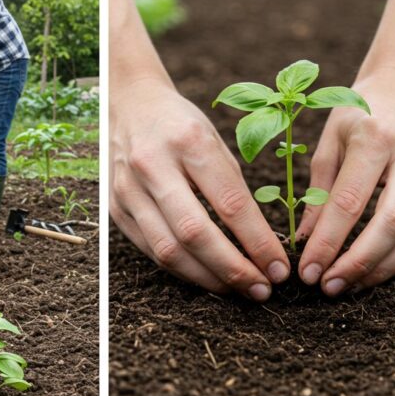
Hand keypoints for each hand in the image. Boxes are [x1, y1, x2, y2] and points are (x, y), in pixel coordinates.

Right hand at [109, 80, 289, 300]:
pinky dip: (183, 270)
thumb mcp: (217, 143)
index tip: (279, 269)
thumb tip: (262, 244)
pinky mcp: (115, 208)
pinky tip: (207, 277)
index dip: (258, 243)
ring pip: (169, 250)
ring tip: (238, 290)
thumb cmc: (184, 126)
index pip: (230, 203)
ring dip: (208, 278)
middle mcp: (153, 165)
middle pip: (196, 233)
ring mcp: (128, 189)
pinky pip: (152, 251)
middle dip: (234, 270)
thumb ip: (235, 190)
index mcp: (189, 142)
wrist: (130, 104)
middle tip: (262, 290)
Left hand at [297, 73, 394, 295]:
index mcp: (375, 137)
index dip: (328, 242)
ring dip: (380, 269)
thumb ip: (317, 192)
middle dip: (358, 263)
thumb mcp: (329, 141)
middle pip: (392, 223)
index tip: (307, 270)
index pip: (350, 202)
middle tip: (328, 286)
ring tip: (347, 285)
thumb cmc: (358, 114)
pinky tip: (371, 272)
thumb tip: (305, 241)